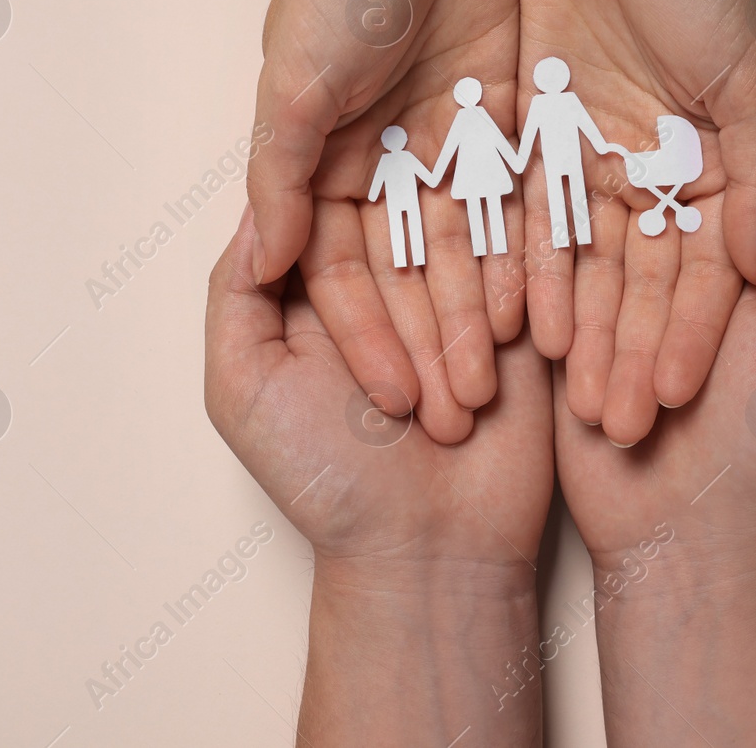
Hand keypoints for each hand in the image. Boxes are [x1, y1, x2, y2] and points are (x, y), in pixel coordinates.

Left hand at [205, 206, 552, 742]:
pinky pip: (521, 264)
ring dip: (460, 303)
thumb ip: (234, 294)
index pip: (325, 222)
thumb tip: (255, 205)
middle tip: (406, 373)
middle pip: (399, 224)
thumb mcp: (245, 388)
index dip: (335, 243)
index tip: (349, 277)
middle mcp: (387, 277)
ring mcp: (456, 290)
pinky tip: (508, 329)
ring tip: (458, 381)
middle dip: (407, 291)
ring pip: (462, 243)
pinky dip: (516, 287)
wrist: (433, 549)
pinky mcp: (517, 306)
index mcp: (317, 289)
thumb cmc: (328, 481)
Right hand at [248, 0, 523, 442]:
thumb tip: (270, 263)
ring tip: (499, 385)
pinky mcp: (505, 118)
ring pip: (469, 250)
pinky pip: (518, 201)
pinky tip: (538, 313)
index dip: (367, 340)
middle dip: (430, 345)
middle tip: (457, 418)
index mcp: (324, 162)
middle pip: (411, 274)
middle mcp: (386, 163)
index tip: (391, 401)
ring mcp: (448, 144)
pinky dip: (525, 256)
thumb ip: (283, 177)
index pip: (345, 273)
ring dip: (479, 317)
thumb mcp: (294, 82)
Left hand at [519, 0, 755, 444]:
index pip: (705, 270)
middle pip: (644, 280)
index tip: (673, 399)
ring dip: (582, 330)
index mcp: (718, 164)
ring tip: (571, 397)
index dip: (690, 336)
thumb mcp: (750, 81)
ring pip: (588, 262)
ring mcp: (597, 156)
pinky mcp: (540, 133)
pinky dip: (531, 271)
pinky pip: (532, 216)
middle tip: (616, 425)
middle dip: (631, 352)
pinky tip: (526, 329)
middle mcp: (658, 170)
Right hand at [554, 129, 755, 744]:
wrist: (695, 540)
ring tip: (536, 128)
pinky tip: (498, 198)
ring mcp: (613, 300)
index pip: (705, 173)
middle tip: (573, 68)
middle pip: (633, 190)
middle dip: (606, 143)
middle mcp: (672, 268)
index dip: (680, 116)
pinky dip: (520, 253)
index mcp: (737, 256)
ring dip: (559, 187)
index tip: (651, 49)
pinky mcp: (563, 336)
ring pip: (582, 229)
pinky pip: (539, 280)